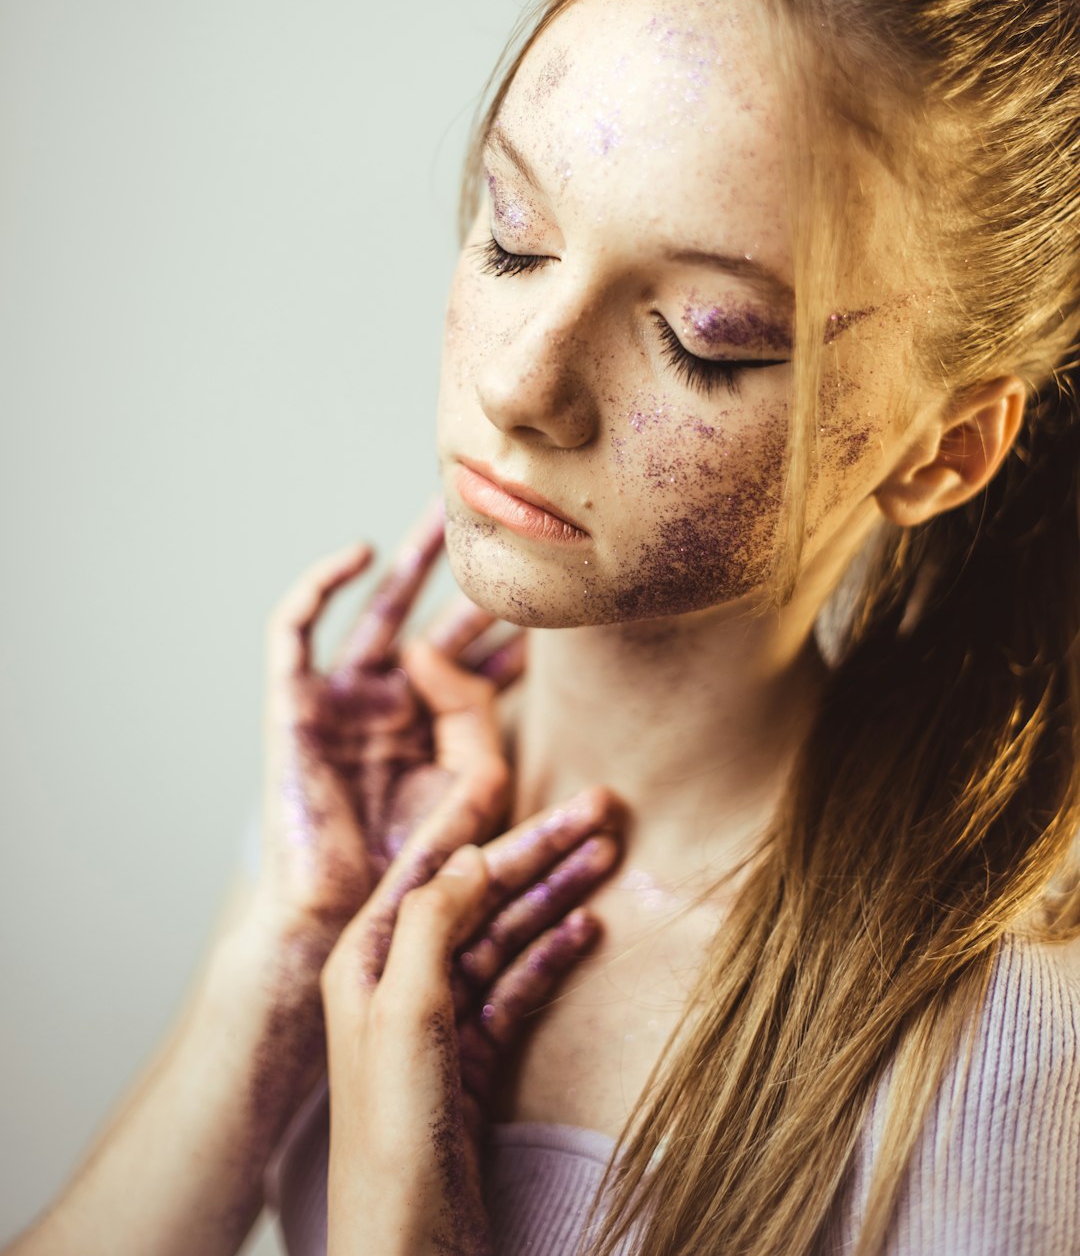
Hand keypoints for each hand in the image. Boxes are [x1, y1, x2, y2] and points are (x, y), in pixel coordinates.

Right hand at [256, 497, 523, 939]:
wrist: (345, 917)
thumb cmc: (414, 862)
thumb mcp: (472, 783)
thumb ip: (477, 712)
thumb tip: (439, 650)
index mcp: (436, 732)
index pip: (484, 662)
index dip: (519, 627)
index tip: (564, 588)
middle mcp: (392, 707)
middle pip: (439, 622)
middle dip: (473, 578)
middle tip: (510, 524)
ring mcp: (341, 701)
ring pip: (377, 609)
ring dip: (408, 560)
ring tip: (441, 511)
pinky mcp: (290, 702)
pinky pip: (295, 629)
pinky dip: (319, 585)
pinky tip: (357, 554)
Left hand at [320, 778, 623, 1255]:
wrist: (407, 1246)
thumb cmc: (391, 1137)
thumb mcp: (406, 1012)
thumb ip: (433, 923)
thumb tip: (468, 855)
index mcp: (366, 957)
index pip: (428, 863)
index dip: (473, 813)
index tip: (514, 767)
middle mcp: (398, 979)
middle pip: (477, 894)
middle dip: (536, 850)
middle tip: (600, 809)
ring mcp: (436, 1020)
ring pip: (503, 936)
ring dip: (554, 894)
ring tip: (608, 854)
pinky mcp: (469, 1061)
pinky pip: (515, 988)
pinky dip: (552, 955)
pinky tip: (588, 928)